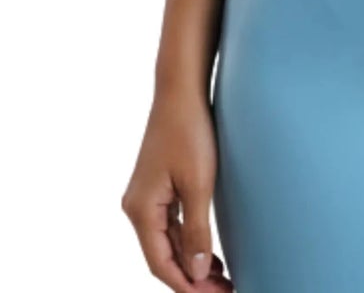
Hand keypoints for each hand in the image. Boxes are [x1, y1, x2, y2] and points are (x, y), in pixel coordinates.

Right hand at [121, 86, 235, 290]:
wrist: (181, 90)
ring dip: (191, 263)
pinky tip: (208, 255)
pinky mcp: (158, 187)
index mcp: (141, 209)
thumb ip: (196, 231)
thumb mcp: (198, 184)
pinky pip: (170, 226)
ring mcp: (146, 197)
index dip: (186, 286)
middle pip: (162, 257)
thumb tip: (195, 273)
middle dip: (191, 279)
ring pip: (167, 243)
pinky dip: (188, 243)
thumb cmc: (190, 131)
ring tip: (221, 280)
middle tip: (225, 291)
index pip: (160, 264)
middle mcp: (137, 207)